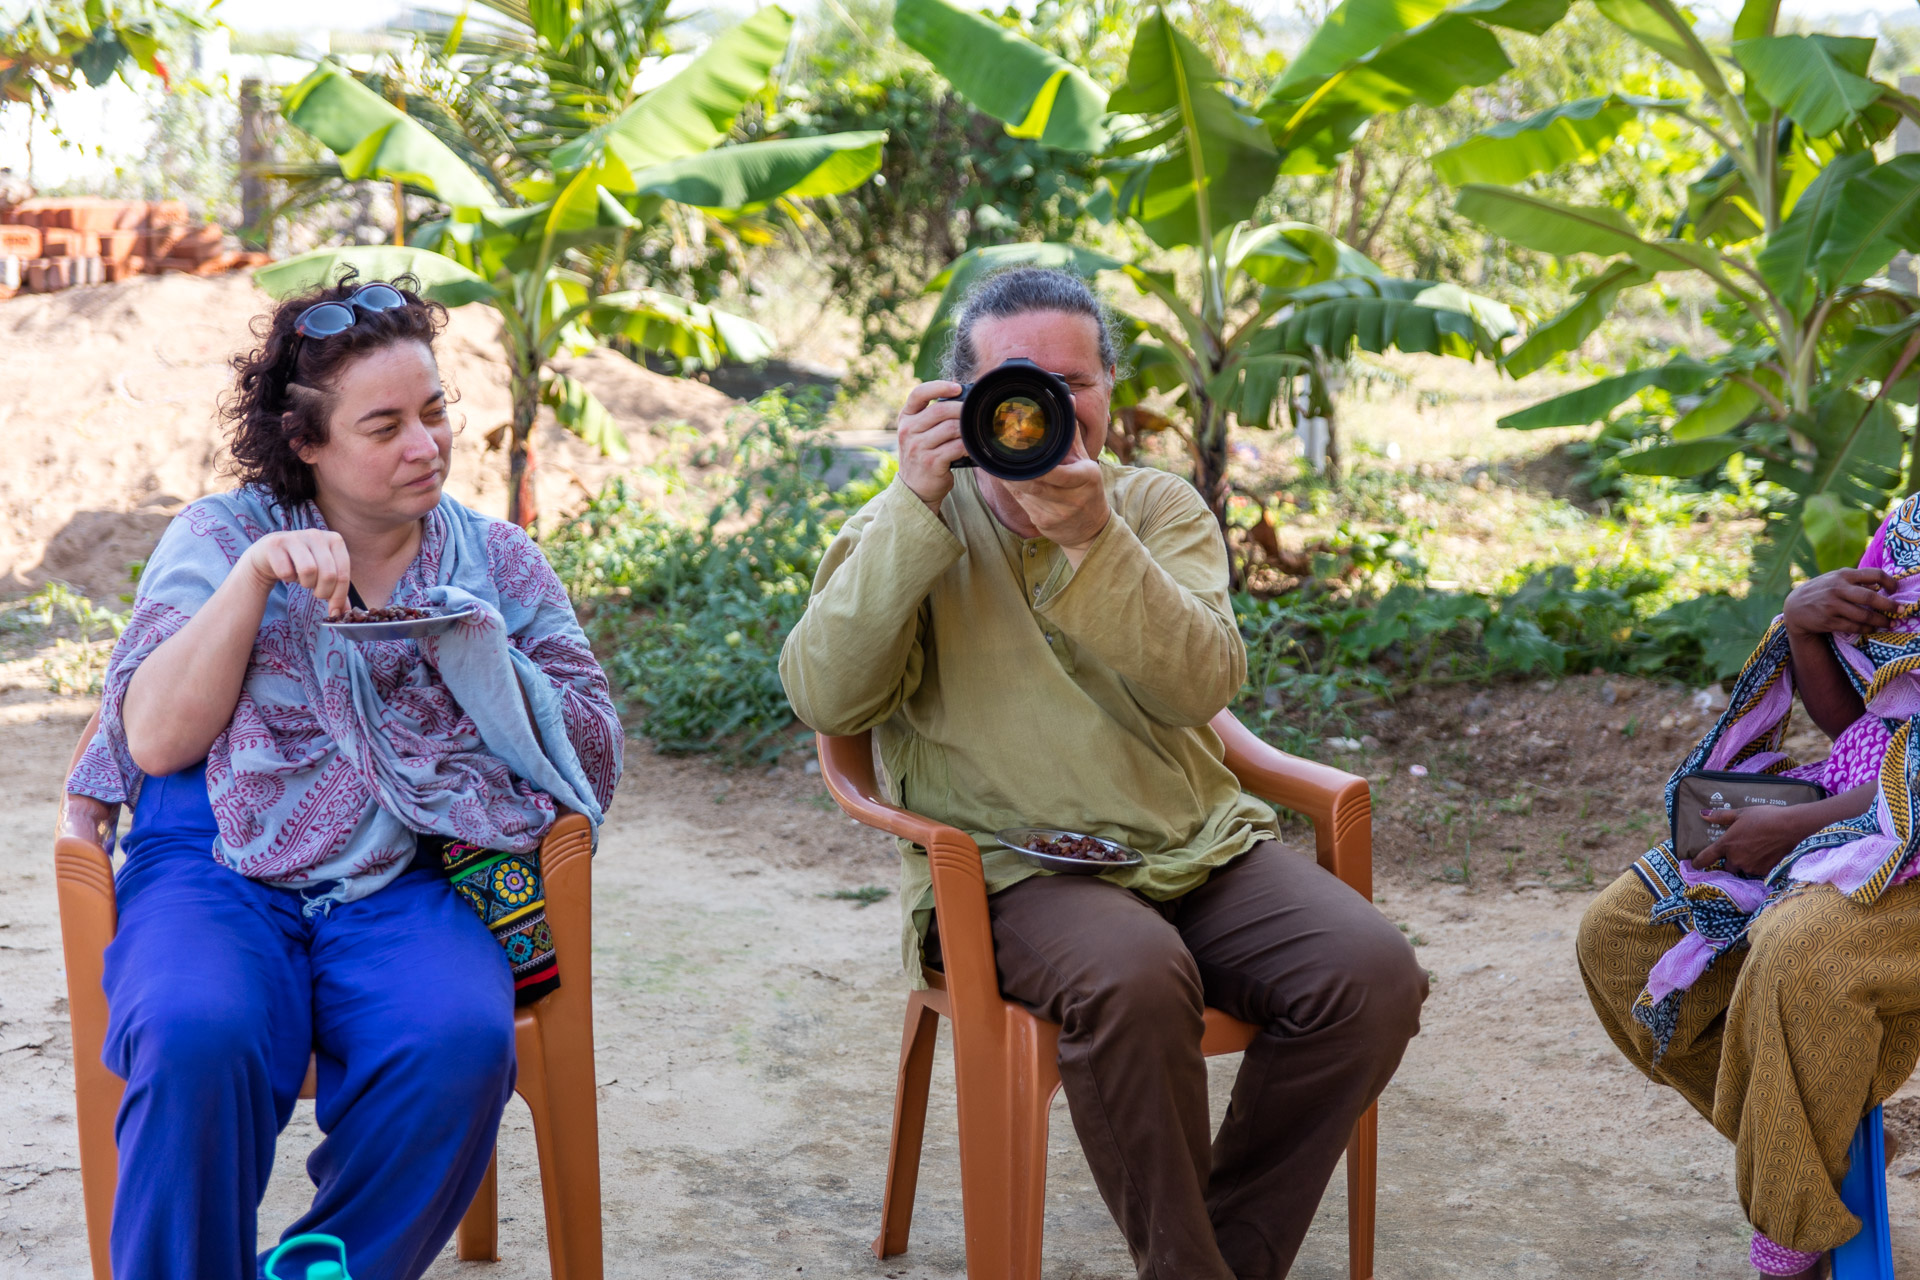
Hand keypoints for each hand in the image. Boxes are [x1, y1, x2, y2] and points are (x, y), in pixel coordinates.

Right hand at [242, 530, 351, 619]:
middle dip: (323, 592)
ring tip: (303, 580)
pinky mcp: (275, 543)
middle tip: (317, 594)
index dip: (339, 597)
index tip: (334, 611)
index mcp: (335, 540)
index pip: (343, 574)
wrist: (268, 554)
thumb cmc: (301, 565)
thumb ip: (337, 591)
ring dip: (306, 583)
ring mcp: (295, 536)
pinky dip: (287, 578)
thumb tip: (346, 613)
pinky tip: (286, 572)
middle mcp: (317, 535)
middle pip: (328, 574)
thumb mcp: (323, 575)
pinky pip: (286, 571)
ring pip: (309, 570)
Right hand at [895, 381, 968, 512]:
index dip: (939, 387)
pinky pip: (956, 447)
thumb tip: (961, 392)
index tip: (957, 388)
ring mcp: (918, 447)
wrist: (915, 488)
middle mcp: (908, 430)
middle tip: (975, 411)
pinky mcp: (930, 462)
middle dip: (962, 409)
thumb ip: (932, 414)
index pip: (919, 394)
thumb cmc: (923, 455)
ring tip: (975, 430)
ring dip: (967, 428)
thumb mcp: (919, 432)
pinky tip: (972, 446)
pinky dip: (968, 445)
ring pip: (950, 428)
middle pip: (940, 411)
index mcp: (906, 418)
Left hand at [1002, 431, 1109, 557]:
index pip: (1059, 472)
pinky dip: (1014, 491)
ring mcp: (1059, 513)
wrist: (1092, 528)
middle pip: (1037, 484)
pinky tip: (1006, 481)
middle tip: (1000, 458)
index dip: (1038, 467)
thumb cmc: (1087, 488)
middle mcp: (1074, 497)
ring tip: (998, 467)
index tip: (1021, 453)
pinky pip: (1024, 505)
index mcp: (1087, 477)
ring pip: (1027, 494)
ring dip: (1010, 481)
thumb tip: (1068, 400)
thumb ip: (1072, 433)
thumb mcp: (1085, 460)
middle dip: (1017, 473)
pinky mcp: (1046, 524)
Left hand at [1692, 803, 1818, 875]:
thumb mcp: (1741, 813)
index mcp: (1726, 845)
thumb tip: (1703, 814)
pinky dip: (1757, 865)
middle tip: (1739, 849)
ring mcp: (1750, 867)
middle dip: (1730, 860)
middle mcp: (1736, 859)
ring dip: (1744, 862)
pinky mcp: (1764, 871)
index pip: (1705, 858)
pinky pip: (1755, 871)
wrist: (1792, 827)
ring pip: (1742, 869)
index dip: (1698, 862)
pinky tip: (1765, 854)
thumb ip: (1720, 816)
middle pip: (1726, 866)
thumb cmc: (1765, 817)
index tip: (1694, 864)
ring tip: (1755, 849)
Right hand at [1784, 567, 1898, 637]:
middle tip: (1901, 611)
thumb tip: (1879, 587)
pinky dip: (1866, 628)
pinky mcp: (1828, 621)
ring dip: (1880, 621)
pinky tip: (1871, 628)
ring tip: (1889, 623)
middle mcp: (1837, 589)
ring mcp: (1831, 605)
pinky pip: (1853, 626)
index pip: (1874, 574)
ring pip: (1863, 615)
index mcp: (1842, 575)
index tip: (1896, 590)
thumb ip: (1856, 581)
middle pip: (1871, 597)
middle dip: (1889, 606)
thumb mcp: (1834, 579)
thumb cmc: (1820, 591)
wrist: (1794, 607)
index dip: (1890, 582)